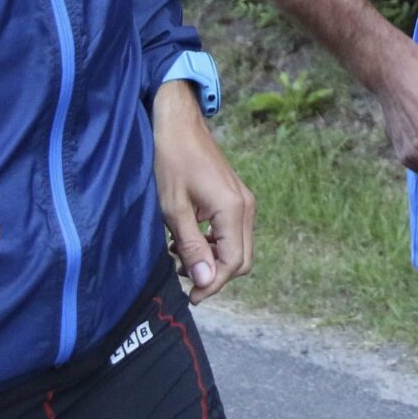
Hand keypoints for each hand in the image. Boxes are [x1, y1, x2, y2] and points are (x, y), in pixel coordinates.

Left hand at [153, 81, 253, 301]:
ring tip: (179, 257)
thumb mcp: (174, 207)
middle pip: (242, 260)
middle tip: (184, 279)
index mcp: (233, 209)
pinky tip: (187, 240)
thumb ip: (191, 245)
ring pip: (238, 247)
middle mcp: (246, 207)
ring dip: (214, 260)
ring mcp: (243, 201)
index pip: (233, 263)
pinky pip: (232, 233)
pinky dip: (215, 244)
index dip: (212, 284)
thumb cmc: (172, 159)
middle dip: (215, 275)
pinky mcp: (235, 198)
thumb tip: (203, 279)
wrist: (178, 122)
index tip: (189, 296)